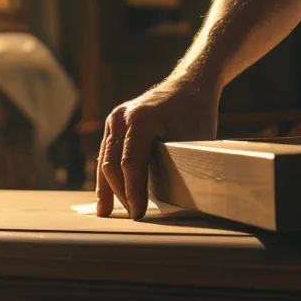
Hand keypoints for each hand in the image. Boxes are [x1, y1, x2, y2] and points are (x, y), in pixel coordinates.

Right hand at [96, 78, 218, 220]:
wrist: (189, 85)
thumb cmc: (196, 115)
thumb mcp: (193, 141)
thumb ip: (180, 166)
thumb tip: (175, 202)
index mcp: (141, 120)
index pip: (131, 164)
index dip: (134, 193)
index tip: (139, 214)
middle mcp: (122, 118)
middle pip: (113, 165)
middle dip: (122, 194)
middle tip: (134, 215)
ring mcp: (115, 120)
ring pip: (105, 160)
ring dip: (108, 188)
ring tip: (106, 213)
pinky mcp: (114, 125)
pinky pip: (107, 154)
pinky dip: (108, 175)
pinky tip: (106, 196)